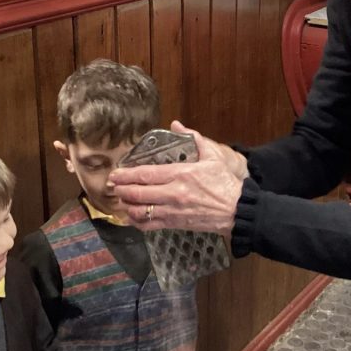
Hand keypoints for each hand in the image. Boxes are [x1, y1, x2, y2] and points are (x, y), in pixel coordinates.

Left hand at [109, 121, 243, 235]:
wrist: (237, 210)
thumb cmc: (224, 183)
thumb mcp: (212, 156)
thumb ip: (194, 138)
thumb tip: (176, 124)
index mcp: (180, 174)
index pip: (145, 174)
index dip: (126, 175)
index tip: (115, 174)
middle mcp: (173, 193)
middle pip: (137, 193)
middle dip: (121, 190)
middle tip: (113, 186)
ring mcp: (172, 211)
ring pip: (140, 211)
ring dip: (127, 206)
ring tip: (121, 200)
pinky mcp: (175, 224)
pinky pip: (150, 225)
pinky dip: (137, 222)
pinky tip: (132, 217)